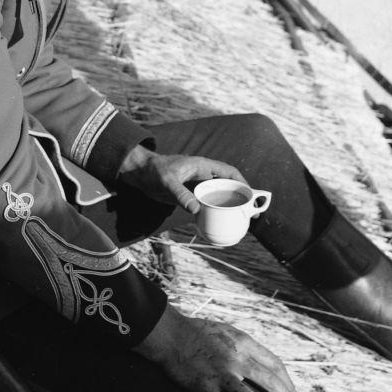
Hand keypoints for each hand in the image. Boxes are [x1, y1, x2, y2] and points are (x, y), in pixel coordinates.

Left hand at [118, 146, 246, 213]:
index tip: (252, 195)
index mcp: (203, 167)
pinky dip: (214, 213)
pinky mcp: (190, 197)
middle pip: (227, 187)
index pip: (229, 172)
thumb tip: (196, 210)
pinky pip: (207, 205)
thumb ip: (181, 194)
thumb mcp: (168, 182)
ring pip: (218, 197)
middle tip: (251, 214)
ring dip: (229, 207)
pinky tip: (218, 224)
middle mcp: (203, 177)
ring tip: (240, 221)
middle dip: (240, 198)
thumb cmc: (155, 171)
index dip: (242, 183)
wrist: (140, 175)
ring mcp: (197, 187)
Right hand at [134, 305, 304, 391]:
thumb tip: (258, 360)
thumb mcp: (226, 331)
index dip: (286, 380)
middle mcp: (236, 357)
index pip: (273, 362)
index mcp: (243, 342)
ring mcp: (221, 372)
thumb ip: (242, 345)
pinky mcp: (204, 386)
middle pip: (270, 380)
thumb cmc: (197, 332)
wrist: (170, 334)